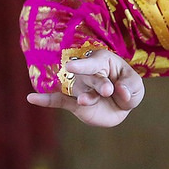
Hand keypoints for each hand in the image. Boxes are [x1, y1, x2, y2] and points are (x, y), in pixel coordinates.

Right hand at [27, 49, 144, 126]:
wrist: (120, 106)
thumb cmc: (128, 88)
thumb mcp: (136, 87)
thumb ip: (130, 86)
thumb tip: (120, 91)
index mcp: (104, 62)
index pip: (94, 61)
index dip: (84, 65)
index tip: (71, 67)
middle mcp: (89, 73)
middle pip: (90, 77)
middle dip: (98, 84)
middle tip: (106, 90)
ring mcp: (80, 88)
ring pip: (78, 91)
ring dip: (84, 97)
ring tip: (84, 102)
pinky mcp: (74, 103)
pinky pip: (58, 100)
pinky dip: (45, 99)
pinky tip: (31, 98)